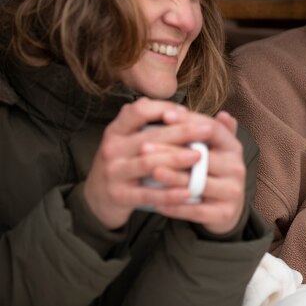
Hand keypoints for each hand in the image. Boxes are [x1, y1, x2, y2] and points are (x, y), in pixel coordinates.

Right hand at [84, 98, 203, 228]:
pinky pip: (147, 194)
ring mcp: (113, 173)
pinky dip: (169, 194)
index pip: (138, 111)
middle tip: (208, 130)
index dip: (163, 109)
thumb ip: (149, 124)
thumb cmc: (124, 161)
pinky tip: (188, 192)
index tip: (186, 112)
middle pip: (149, 137)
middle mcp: (112, 148)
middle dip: (181, 132)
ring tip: (199, 156)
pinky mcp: (119, 196)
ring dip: (176, 158)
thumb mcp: (128, 139)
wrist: (97, 197)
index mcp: (116, 130)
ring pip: (148, 163)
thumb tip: (181, 110)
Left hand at [151, 110, 245, 234]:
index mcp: (233, 147)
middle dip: (170, 151)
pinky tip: (157, 201)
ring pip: (197, 182)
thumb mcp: (214, 148)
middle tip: (143, 148)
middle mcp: (237, 167)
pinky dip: (175, 206)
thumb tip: (221, 112)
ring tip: (151, 173)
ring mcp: (232, 191)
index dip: (188, 121)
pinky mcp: (224, 213)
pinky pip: (196, 210)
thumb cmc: (213, 171)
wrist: (226, 209)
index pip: (212, 129)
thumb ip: (207, 130)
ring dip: (172, 178)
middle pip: (200, 156)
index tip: (163, 116)